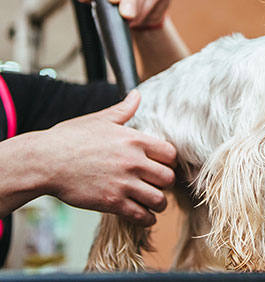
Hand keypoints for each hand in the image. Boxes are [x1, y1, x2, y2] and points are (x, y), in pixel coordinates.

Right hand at [37, 90, 175, 226]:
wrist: (45, 161)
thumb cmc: (71, 138)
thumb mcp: (101, 119)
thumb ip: (124, 109)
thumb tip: (137, 94)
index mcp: (135, 140)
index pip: (171, 154)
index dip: (170, 161)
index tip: (163, 164)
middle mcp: (134, 162)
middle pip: (169, 178)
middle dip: (166, 183)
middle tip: (159, 184)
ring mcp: (124, 184)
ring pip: (159, 200)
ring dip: (159, 203)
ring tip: (153, 202)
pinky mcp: (112, 203)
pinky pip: (141, 216)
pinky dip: (146, 218)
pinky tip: (143, 214)